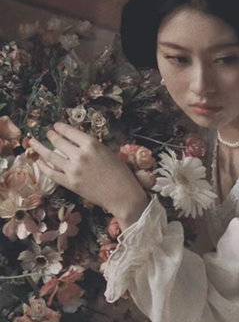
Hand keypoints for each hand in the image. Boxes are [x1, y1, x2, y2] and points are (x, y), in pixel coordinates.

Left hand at [29, 123, 148, 220]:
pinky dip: (42, 166)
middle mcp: (80, 155)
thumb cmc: (121, 173)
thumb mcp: (108, 152)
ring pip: (50, 155)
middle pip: (58, 141)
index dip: (60, 127)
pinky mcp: (69, 183)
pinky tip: (38, 161)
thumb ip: (92, 147)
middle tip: (48, 133)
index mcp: (91, 144)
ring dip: (40, 147)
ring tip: (34, 142)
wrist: (123, 195)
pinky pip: (51, 173)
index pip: (69, 131)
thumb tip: (77, 142)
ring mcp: (73, 170)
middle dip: (51, 135)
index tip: (56, 126)